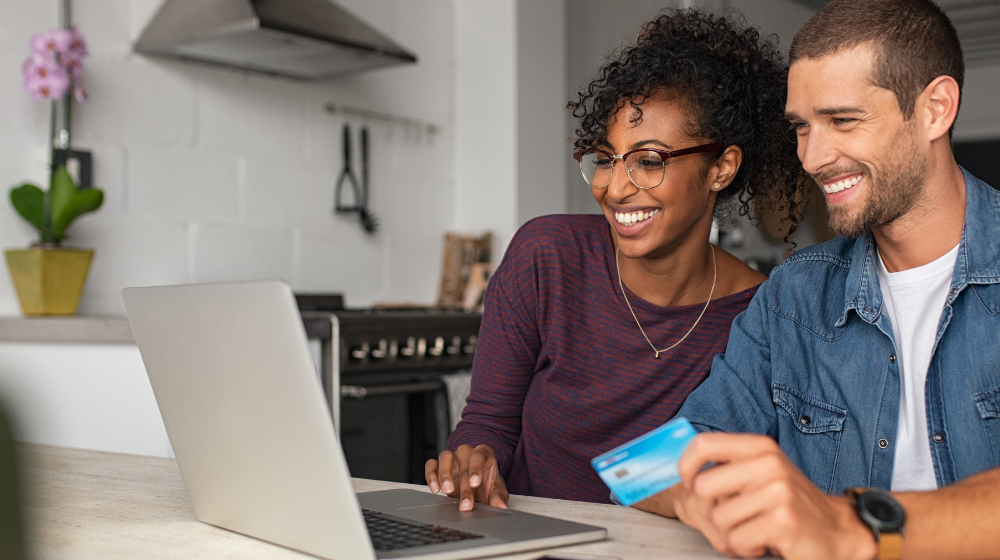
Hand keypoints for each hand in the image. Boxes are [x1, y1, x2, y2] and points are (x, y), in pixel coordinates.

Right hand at [425, 444, 508, 510]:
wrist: (476, 485)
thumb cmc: (487, 484)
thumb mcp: (496, 490)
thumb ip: (498, 498)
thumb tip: (501, 507)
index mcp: (483, 453)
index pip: (479, 456)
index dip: (476, 469)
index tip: (475, 484)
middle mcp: (466, 452)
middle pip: (463, 464)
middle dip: (464, 487)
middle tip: (465, 504)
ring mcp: (452, 457)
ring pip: (445, 457)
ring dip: (445, 474)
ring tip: (447, 491)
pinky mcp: (438, 465)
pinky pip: (431, 464)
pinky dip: (431, 475)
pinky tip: (435, 488)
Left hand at [673, 433, 876, 559]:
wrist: (838, 531)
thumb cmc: (790, 504)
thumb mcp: (762, 473)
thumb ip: (729, 466)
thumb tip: (682, 470)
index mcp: (760, 447)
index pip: (703, 445)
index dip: (685, 466)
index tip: (689, 483)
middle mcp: (769, 463)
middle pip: (703, 487)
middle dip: (708, 512)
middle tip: (729, 520)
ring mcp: (778, 491)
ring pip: (719, 519)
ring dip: (731, 534)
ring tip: (753, 531)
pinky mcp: (782, 521)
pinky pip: (737, 540)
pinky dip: (745, 548)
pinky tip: (763, 543)